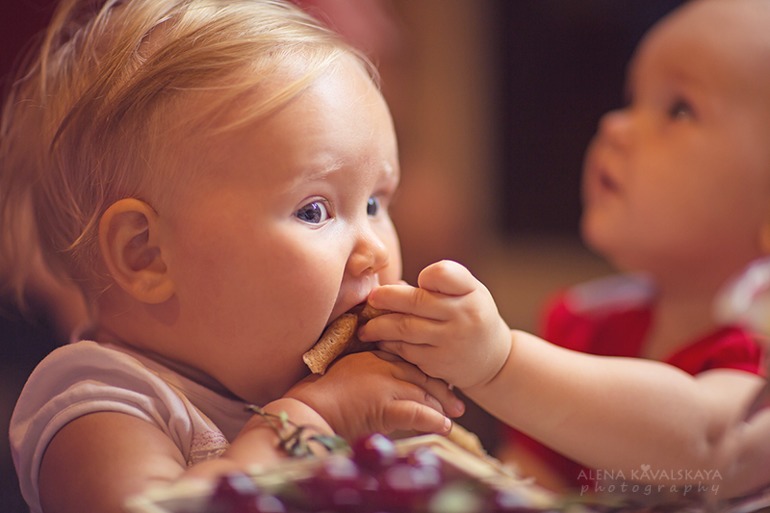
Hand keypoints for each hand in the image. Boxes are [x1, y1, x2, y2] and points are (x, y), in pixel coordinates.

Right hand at [285, 350, 463, 440]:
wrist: (308, 408)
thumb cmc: (322, 394)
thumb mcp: (348, 372)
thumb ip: (368, 370)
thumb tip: (383, 383)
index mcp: (374, 353)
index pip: (410, 360)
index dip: (428, 372)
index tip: (440, 382)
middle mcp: (383, 363)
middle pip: (422, 375)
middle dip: (442, 390)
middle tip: (456, 402)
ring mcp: (384, 383)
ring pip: (423, 392)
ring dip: (441, 406)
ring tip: (454, 416)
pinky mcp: (383, 404)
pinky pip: (416, 412)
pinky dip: (432, 419)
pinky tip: (444, 426)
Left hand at [358, 260, 511, 389]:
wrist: (493, 362)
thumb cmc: (472, 316)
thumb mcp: (469, 292)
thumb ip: (439, 283)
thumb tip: (393, 285)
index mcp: (470, 292)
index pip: (443, 274)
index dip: (428, 276)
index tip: (419, 280)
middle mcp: (462, 315)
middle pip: (415, 301)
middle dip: (386, 298)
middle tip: (371, 297)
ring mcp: (449, 341)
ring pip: (404, 328)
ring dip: (378, 325)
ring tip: (365, 325)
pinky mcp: (437, 364)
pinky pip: (405, 350)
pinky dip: (388, 344)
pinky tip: (380, 340)